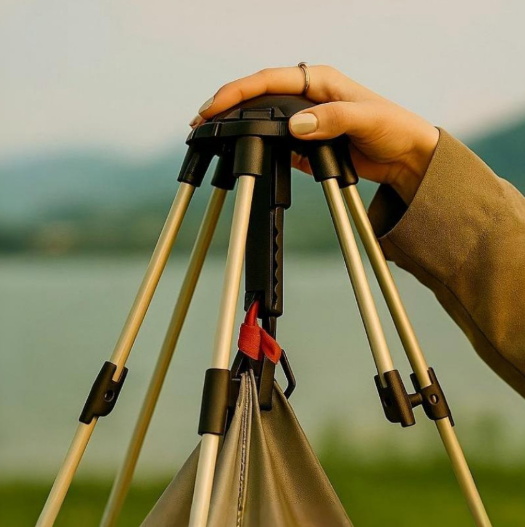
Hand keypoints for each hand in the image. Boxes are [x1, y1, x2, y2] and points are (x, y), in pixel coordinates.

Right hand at [192, 65, 438, 204]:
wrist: (405, 156)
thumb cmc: (393, 127)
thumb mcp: (365, 118)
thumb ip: (331, 119)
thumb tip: (295, 125)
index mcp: (318, 80)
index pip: (268, 79)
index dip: (238, 91)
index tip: (214, 105)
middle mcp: (307, 96)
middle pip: (257, 95)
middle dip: (227, 106)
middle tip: (200, 122)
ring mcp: (303, 120)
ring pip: (261, 117)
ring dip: (236, 125)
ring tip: (210, 134)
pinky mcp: (304, 143)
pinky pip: (273, 140)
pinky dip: (253, 144)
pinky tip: (237, 149)